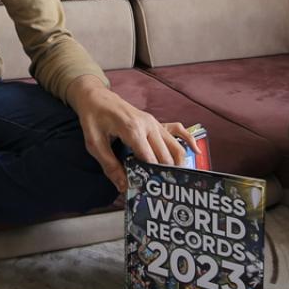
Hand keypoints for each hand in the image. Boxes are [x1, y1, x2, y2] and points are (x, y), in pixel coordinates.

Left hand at [67, 75, 197, 192]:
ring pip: (174, 146)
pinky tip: (195, 152)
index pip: (149, 159)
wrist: (97, 96)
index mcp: (132, 129)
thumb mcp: (95, 144)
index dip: (150, 177)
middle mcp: (148, 125)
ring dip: (177, 164)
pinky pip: (178, 131)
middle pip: (164, 156)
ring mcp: (154, 122)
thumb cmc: (93, 119)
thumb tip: (124, 186)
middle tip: (163, 192)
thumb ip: (109, 166)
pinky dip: (188, 141)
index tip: (150, 191)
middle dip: (164, 174)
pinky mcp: (156, 122)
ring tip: (175, 181)